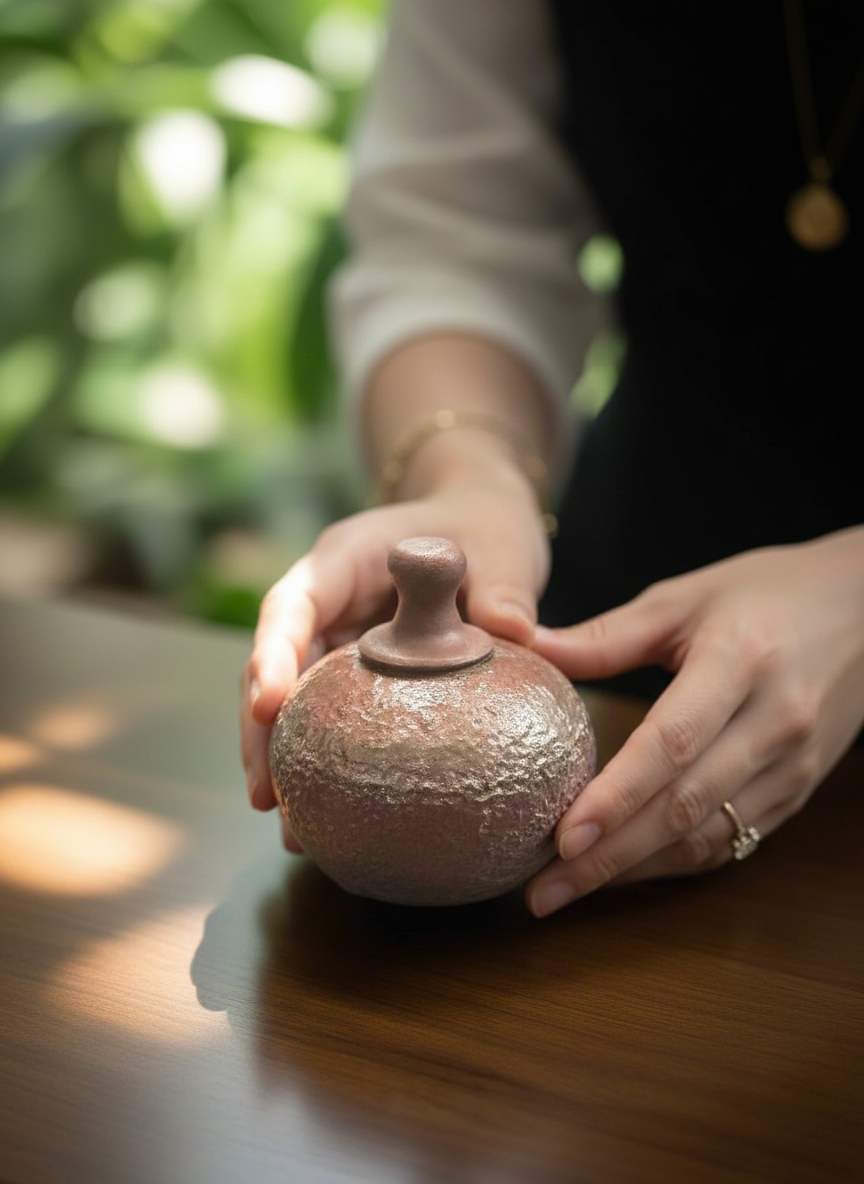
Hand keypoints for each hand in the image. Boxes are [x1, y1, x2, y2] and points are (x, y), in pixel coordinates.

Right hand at [240, 474, 549, 848]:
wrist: (480, 526)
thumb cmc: (484, 526)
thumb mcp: (500, 545)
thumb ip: (503, 586)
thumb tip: (514, 634)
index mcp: (344, 561)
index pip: (292, 606)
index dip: (271, 654)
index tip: (268, 705)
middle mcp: (326, 605)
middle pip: (275, 667)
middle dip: (261, 734)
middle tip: (267, 798)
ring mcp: (336, 643)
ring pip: (294, 705)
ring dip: (288, 764)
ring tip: (294, 833)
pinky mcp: (356, 676)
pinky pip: (333, 721)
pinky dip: (329, 766)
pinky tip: (335, 820)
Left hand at [526, 527, 863, 915]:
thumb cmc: (769, 593)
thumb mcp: (686, 598)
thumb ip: (607, 634)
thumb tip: (526, 647)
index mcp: (739, 662)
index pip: (673, 743)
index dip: (616, 796)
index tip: (560, 838)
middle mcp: (773, 722)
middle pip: (684, 807)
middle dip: (607, 859)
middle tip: (539, 893)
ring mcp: (791, 765)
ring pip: (707, 837)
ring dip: (633, 872)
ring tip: (565, 891)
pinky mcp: (797, 791)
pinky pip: (730, 840)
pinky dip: (672, 864)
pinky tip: (622, 873)